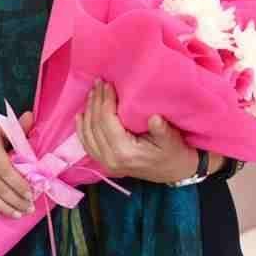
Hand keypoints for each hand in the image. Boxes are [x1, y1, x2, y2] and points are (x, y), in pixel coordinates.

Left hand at [76, 81, 197, 182]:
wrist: (175, 172)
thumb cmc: (174, 153)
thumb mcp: (172, 140)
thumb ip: (162, 130)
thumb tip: (154, 118)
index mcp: (125, 152)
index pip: (107, 122)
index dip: (105, 101)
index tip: (107, 84)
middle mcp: (110, 159)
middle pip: (95, 125)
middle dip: (95, 102)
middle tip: (98, 83)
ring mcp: (105, 163)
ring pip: (88, 134)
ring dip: (88, 111)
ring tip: (92, 93)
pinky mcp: (105, 163)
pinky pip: (87, 144)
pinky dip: (82, 129)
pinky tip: (81, 115)